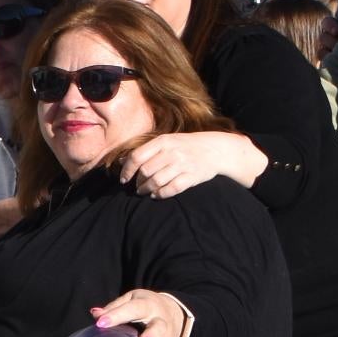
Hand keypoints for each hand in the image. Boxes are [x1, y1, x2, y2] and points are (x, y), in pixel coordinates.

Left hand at [91, 289, 190, 336]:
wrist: (171, 310)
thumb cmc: (143, 306)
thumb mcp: (130, 300)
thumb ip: (113, 308)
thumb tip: (95, 314)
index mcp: (147, 306)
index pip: (133, 308)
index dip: (116, 315)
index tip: (101, 323)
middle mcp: (160, 322)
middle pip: (159, 327)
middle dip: (153, 334)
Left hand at [117, 131, 265, 198]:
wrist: (215, 149)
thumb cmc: (186, 145)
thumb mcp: (166, 141)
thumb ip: (145, 150)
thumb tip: (121, 161)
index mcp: (163, 141)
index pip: (137, 156)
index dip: (127, 170)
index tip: (124, 179)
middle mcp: (172, 152)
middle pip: (145, 171)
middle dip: (138, 182)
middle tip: (136, 187)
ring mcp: (183, 164)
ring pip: (156, 181)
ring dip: (146, 189)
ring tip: (144, 192)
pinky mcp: (192, 177)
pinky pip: (172, 189)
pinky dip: (161, 194)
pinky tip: (157, 195)